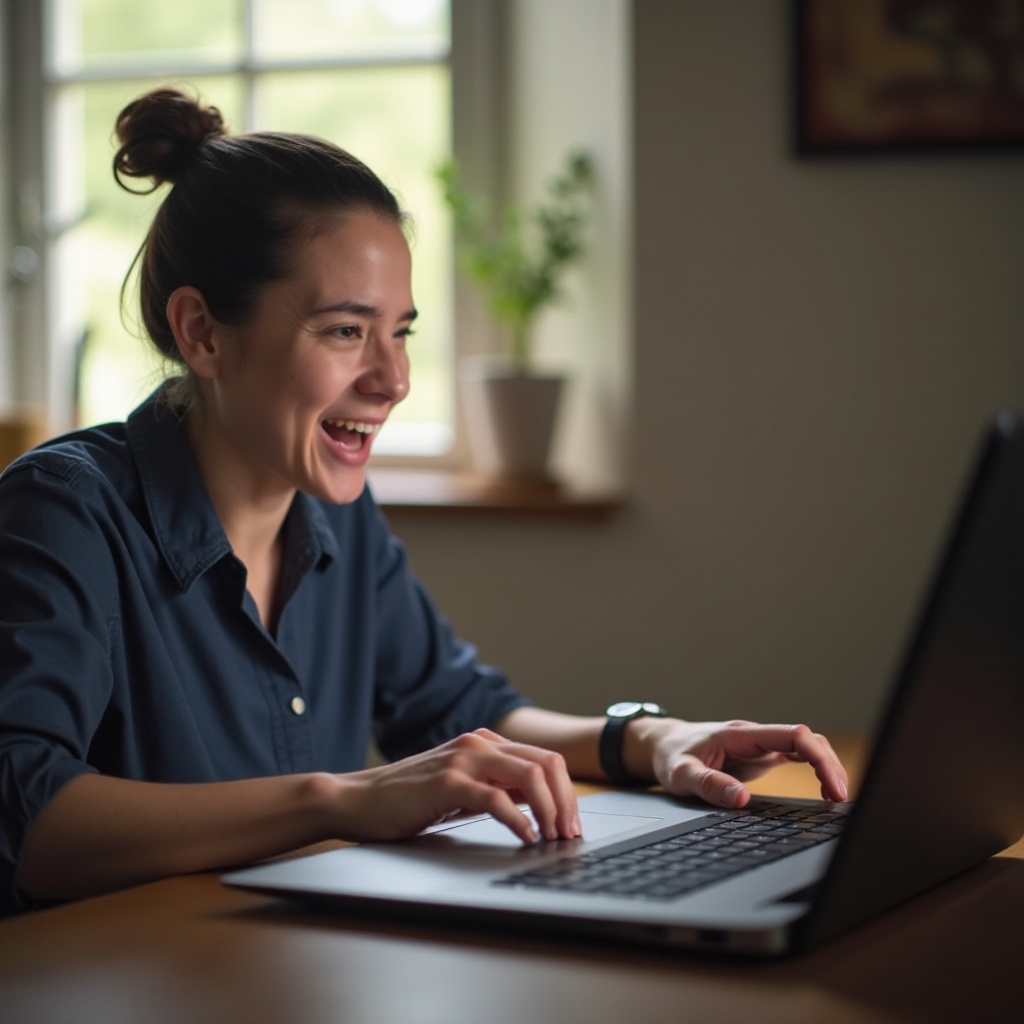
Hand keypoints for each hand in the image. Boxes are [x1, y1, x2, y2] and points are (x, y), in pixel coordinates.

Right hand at [335, 729, 581, 843]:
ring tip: (552, 838)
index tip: (571, 824)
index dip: (566, 793)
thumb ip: (494, 786)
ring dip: (550, 811)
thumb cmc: (406, 798)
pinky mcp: (447, 783)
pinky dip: (519, 821)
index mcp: (484, 742)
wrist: (357, 799)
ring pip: (529, 777)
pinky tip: (526, 837)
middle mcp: (478, 744)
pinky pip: (497, 799)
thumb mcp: (460, 787)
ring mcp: (463, 760)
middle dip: (566, 801)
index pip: (544, 759)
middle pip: (546, 764)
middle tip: (569, 834)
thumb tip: (537, 805)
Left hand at [630, 718, 848, 807]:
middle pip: (808, 739)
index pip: (794, 735)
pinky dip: (816, 769)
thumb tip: (741, 799)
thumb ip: (709, 784)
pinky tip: (824, 790)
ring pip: (807, 745)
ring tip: (837, 798)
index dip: (819, 758)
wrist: (663, 744)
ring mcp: (760, 744)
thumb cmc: (672, 756)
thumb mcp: (682, 774)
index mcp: (741, 735)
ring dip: (826, 766)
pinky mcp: (761, 755)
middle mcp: (756, 736)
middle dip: (830, 765)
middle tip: (840, 799)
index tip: (832, 787)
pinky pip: (798, 755)